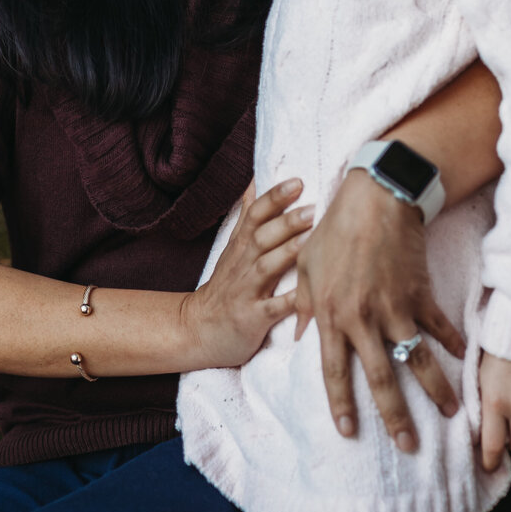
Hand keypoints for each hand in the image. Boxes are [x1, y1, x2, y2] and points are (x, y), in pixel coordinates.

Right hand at [182, 179, 311, 369]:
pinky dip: (289, 302)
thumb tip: (253, 181)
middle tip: (313, 207)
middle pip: (263, 237)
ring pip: (267, 267)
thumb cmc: (225, 287)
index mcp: (241, 246)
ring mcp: (246, 292)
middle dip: (287, 222)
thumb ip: (246, 215)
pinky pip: (272, 309)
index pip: (255, 215)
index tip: (297, 182)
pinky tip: (308, 295)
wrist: (197, 331)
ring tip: (312, 239)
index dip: (275, 198)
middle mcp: (243, 265)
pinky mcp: (251, 319)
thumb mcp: (232, 248)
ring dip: (288, 252)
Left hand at [294, 168, 465, 452]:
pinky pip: (439, 327)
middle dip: (395, 417)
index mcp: (330, 316)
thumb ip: (302, 306)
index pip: (334, 372)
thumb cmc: (334, 230)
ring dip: (436, 391)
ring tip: (450, 416)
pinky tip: (462, 359)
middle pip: (381, 379)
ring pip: (418, 361)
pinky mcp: (421, 294)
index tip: (348, 432)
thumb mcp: (306, 267)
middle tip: (408, 446)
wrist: (375, 199)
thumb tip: (296, 340)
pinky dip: (453, 344)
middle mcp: (363, 319)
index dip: (341, 404)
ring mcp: (396, 309)